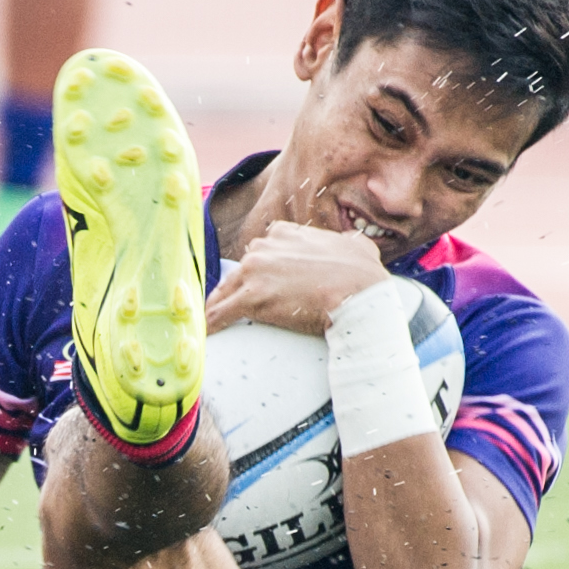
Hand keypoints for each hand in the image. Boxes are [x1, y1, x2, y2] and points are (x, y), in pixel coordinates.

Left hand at [206, 221, 387, 336]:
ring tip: (214, 324)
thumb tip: (349, 241)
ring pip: (225, 291)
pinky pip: (220, 313)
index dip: (257, 271)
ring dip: (219, 307)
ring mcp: (255, 272)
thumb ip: (342, 240)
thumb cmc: (364, 273)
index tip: (256, 284)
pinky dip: (211, 324)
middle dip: (238, 289)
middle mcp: (264, 248)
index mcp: (284, 233)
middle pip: (239, 271)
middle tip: (236, 308)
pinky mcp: (252, 298)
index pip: (259, 251)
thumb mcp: (354, 244)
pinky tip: (205, 334)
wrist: (362, 294)